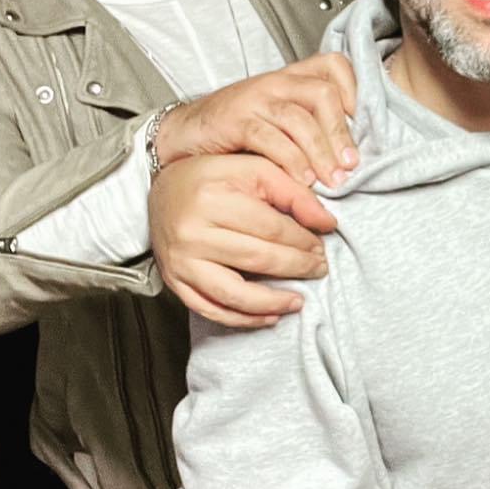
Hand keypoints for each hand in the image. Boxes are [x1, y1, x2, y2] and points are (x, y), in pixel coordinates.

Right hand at [150, 153, 335, 327]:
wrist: (162, 191)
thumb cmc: (214, 177)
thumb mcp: (254, 170)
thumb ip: (294, 192)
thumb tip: (328, 223)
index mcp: (212, 198)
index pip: (271, 228)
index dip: (303, 240)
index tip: (322, 246)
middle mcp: (192, 232)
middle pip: (258, 259)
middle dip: (297, 267)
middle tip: (319, 269)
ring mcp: (181, 261)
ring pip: (235, 293)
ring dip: (273, 302)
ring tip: (299, 300)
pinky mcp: (174, 281)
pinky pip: (211, 309)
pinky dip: (243, 319)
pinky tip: (269, 316)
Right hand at [154, 54, 357, 187]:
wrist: (185, 132)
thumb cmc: (238, 130)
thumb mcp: (281, 121)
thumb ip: (313, 127)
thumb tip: (354, 154)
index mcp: (292, 78)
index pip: (334, 66)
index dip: (355, 90)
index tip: (365, 126)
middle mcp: (276, 82)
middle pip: (322, 94)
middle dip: (341, 134)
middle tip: (350, 166)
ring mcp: (255, 98)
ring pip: (299, 119)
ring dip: (321, 153)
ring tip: (332, 180)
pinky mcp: (235, 119)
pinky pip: (270, 138)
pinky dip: (291, 161)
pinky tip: (302, 180)